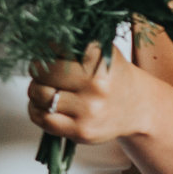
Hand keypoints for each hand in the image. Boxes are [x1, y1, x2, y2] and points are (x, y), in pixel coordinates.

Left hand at [27, 46, 145, 144]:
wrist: (137, 107)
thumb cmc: (111, 76)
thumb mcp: (102, 51)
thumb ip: (74, 44)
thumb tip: (41, 42)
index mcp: (100, 60)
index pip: (55, 47)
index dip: (47, 49)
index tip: (49, 51)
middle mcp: (96, 86)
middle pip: (42, 71)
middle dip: (38, 69)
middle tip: (44, 71)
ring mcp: (89, 111)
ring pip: (38, 94)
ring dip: (35, 89)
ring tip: (46, 88)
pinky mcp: (81, 131)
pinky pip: (41, 118)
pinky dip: (35, 109)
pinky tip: (46, 105)